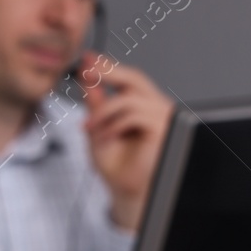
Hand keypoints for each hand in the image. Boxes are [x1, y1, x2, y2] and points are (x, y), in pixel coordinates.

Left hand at [78, 57, 173, 231]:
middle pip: (135, 78)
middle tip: (86, 71)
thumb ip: (95, 103)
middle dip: (108, 71)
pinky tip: (103, 137)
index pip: (127, 78)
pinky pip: (135, 116)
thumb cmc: (118, 165)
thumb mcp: (98, 128)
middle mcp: (156, 107)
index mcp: (142, 105)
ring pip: (129, 99)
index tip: (87, 58)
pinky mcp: (163, 129)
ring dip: (103, 113)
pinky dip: (113, 125)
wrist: (126, 191)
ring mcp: (162, 117)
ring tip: (89, 128)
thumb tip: (87, 77)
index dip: (107, 67)